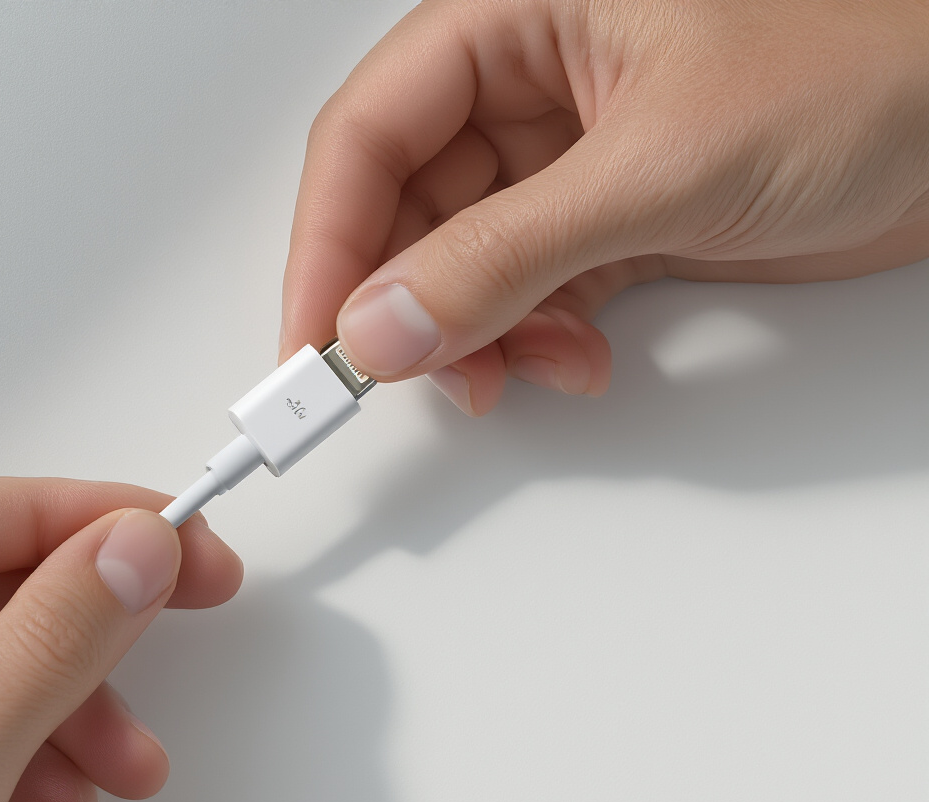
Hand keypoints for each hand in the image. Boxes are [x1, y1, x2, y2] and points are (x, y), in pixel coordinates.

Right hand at [280, 0, 928, 413]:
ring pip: (464, 262)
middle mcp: (532, 83)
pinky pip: (532, 291)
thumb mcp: (661, 163)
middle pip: (405, 205)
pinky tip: (571, 359)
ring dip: (476, 335)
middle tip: (389, 383)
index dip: (327, 242)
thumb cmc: (873, 59)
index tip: (312, 340)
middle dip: (402, 303)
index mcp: (517, 14)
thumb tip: (384, 321)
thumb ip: (507, 252)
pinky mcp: (616, 220)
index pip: (369, 132)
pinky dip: (537, 340)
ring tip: (513, 373)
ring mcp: (572, 158)